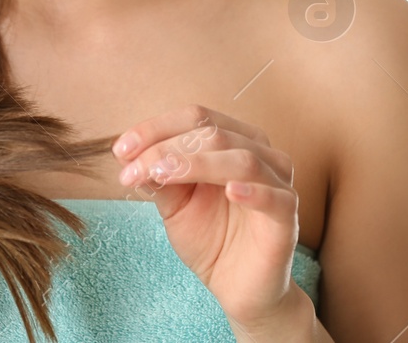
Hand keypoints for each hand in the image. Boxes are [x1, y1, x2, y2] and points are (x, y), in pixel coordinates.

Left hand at [112, 104, 304, 329]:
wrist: (237, 289)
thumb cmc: (210, 239)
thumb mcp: (175, 204)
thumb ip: (159, 177)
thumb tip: (127, 152)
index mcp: (232, 141)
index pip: (196, 118)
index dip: (156, 128)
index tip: (120, 149)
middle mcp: (259, 153)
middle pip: (213, 134)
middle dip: (166, 149)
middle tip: (131, 171)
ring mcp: (277, 182)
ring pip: (241, 159)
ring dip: (195, 163)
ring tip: (161, 174)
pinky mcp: (286, 216)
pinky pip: (274, 197)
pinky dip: (252, 190)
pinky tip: (229, 191)